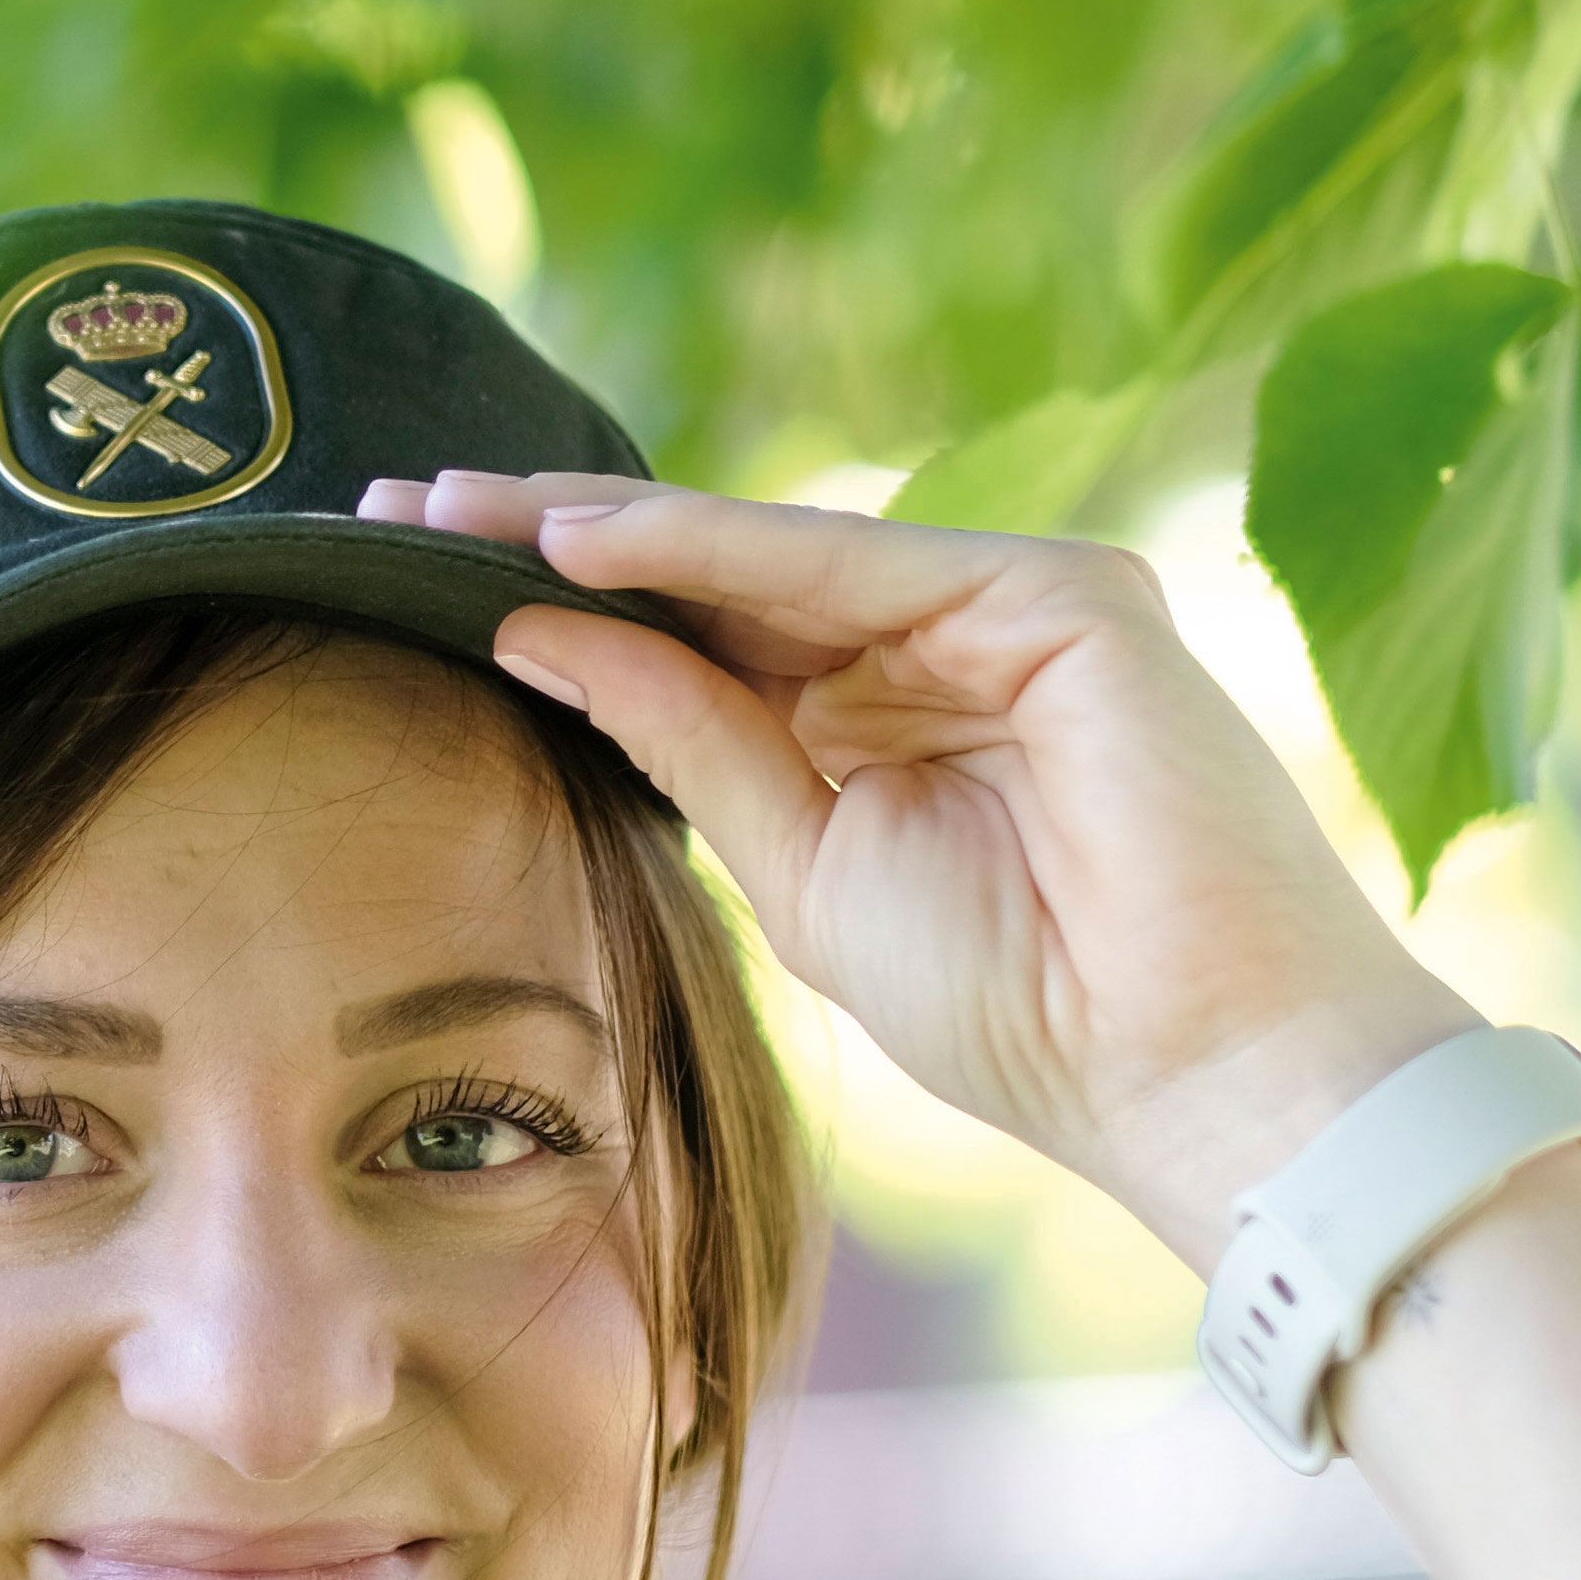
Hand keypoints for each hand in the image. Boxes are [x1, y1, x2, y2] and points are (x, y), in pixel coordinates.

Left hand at [366, 471, 1471, 1271]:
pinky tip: (589, 539)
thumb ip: (690, 743)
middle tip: (393, 507)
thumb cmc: (1022, 1007)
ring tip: (458, 512)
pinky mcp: (1062, 596)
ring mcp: (1006, 608)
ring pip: (770, 548)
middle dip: (553, 534)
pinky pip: (854, 564)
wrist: (1187, 1071)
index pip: (697, 634)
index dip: (561, 600)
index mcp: (881, 718)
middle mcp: (939, 644)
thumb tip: (538, 633)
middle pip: (716, 569)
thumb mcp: (802, 870)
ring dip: (608, 523)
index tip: (408, 575)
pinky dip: (718, 548)